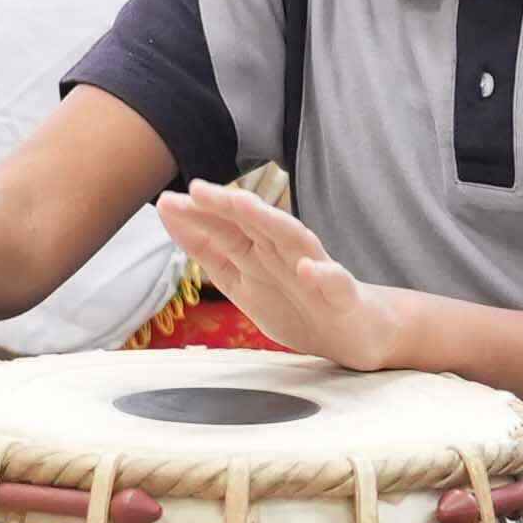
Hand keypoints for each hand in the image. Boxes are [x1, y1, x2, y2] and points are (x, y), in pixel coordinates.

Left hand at [156, 183, 391, 364]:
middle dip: (226, 206)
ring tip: (244, 205)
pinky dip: (322, 274)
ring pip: (293, 238)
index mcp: (260, 254)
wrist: (357, 333)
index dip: (196, 218)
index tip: (165, 201)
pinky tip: (309, 269)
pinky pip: (335, 282)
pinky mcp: (344, 294)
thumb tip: (177, 224)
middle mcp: (286, 254)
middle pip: (254, 224)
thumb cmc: (300, 304)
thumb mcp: (245, 285)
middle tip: (196, 189)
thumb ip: (215, 256)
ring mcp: (316, 270)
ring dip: (270, 221)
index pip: (225, 230)